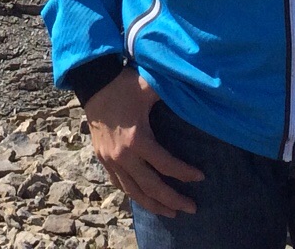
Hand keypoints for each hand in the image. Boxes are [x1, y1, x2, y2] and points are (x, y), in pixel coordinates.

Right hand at [83, 68, 202, 215]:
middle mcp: (123, 156)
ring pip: (134, 193)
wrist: (93, 82)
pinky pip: (120, 185)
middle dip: (173, 200)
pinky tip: (145, 199)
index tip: (201, 177)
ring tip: (172, 212)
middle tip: (192, 208)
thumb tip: (199, 95)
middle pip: (152, 187)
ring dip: (154, 205)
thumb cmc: (124, 85)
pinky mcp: (102, 160)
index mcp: (137, 139)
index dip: (185, 173)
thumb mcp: (151, 88)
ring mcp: (110, 160)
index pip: (166, 165)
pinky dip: (134, 195)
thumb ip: (173, 95)